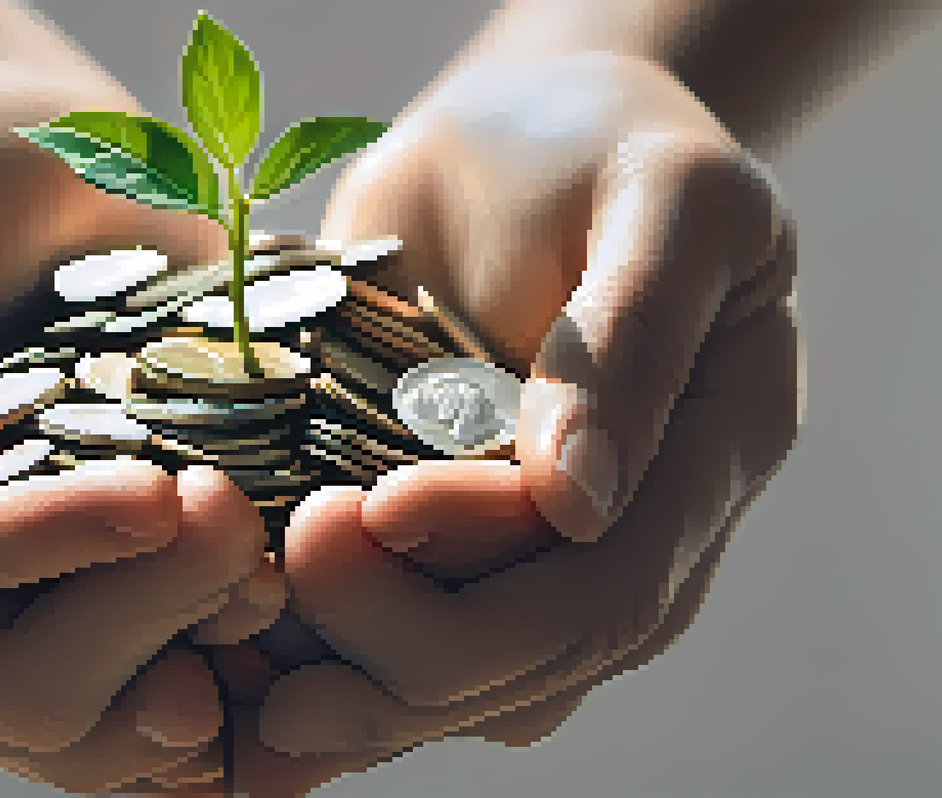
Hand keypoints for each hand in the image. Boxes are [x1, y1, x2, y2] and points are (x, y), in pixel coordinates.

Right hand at [0, 60, 285, 793]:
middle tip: (235, 539)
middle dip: (117, 632)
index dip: (29, 549)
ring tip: (263, 597)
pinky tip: (270, 644)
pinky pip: (135, 690)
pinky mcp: (94, 587)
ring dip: (169, 684)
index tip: (163, 492)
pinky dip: (205, 686)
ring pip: (63, 722)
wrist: (56, 151)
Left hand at [233, 49, 801, 792]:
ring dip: (352, 697)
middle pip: (532, 664)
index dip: (489, 570)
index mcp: (709, 459)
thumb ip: (629, 338)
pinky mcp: (447, 551)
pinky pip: (396, 643)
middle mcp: (632, 537)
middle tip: (278, 581)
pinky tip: (232, 663)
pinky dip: (319, 662)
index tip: (369, 505)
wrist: (523, 141)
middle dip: (401, 657)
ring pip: (463, 688)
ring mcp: (535, 557)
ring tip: (237, 681)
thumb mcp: (661, 200)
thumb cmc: (601, 144)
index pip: (615, 583)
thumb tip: (579, 503)